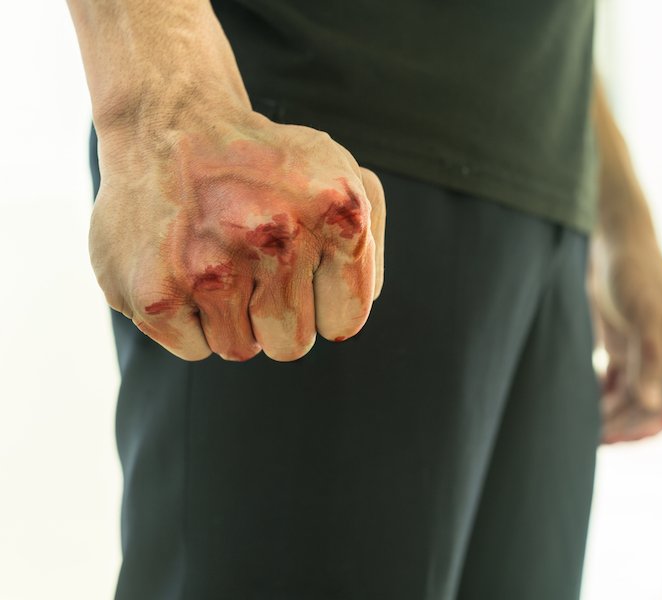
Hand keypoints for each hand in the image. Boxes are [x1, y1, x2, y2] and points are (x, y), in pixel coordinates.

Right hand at [91, 109, 385, 361]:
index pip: (344, 321)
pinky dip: (189, 319)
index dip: (324, 306)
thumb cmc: (267, 165)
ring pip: (240, 350)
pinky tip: (182, 265)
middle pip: (291, 344)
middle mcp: (275, 236)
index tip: (304, 275)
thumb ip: (367, 246)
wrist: (172, 123)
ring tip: (218, 261)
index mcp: (337, 211)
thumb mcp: (341, 177)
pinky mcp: (154, 292)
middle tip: (253, 266)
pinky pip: (193, 349)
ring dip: (232, 318)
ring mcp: (210, 266)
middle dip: (277, 318)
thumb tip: (350, 310)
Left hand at [587, 237, 661, 443]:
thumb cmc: (634, 269)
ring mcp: (643, 349)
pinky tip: (582, 401)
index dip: (654, 425)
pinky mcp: (622, 343)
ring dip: (612, 412)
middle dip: (626, 423)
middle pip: (651, 404)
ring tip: (583, 423)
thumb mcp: (644, 310)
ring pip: (631, 395)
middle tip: (593, 435)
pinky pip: (616, 381)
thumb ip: (650, 357)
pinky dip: (602, 395)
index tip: (623, 437)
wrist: (612, 237)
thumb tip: (650, 404)